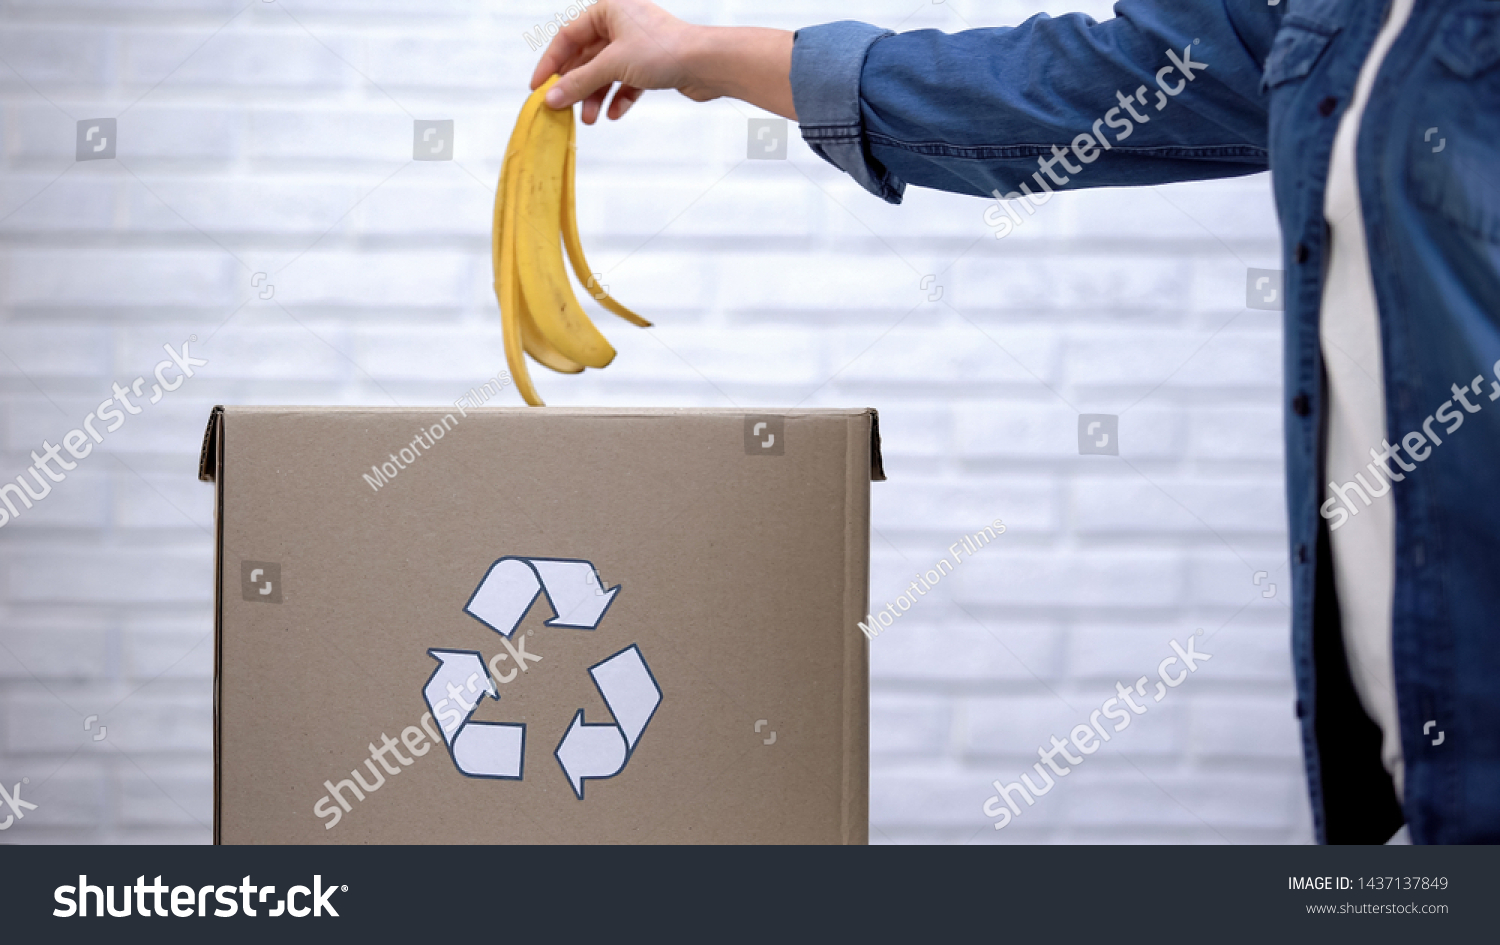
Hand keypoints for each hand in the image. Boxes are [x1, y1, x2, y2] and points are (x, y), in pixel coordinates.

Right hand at [530, 0, 795, 123]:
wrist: (707, 62)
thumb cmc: (662, 51)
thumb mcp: (613, 65)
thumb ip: (580, 82)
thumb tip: (551, 98)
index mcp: (607, 10)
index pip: (567, 37)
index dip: (551, 63)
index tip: (538, 88)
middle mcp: (621, 23)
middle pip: (586, 58)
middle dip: (577, 86)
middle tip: (564, 110)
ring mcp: (636, 44)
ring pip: (606, 73)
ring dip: (596, 97)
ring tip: (591, 120)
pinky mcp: (651, 64)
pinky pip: (626, 82)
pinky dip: (619, 98)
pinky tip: (616, 113)